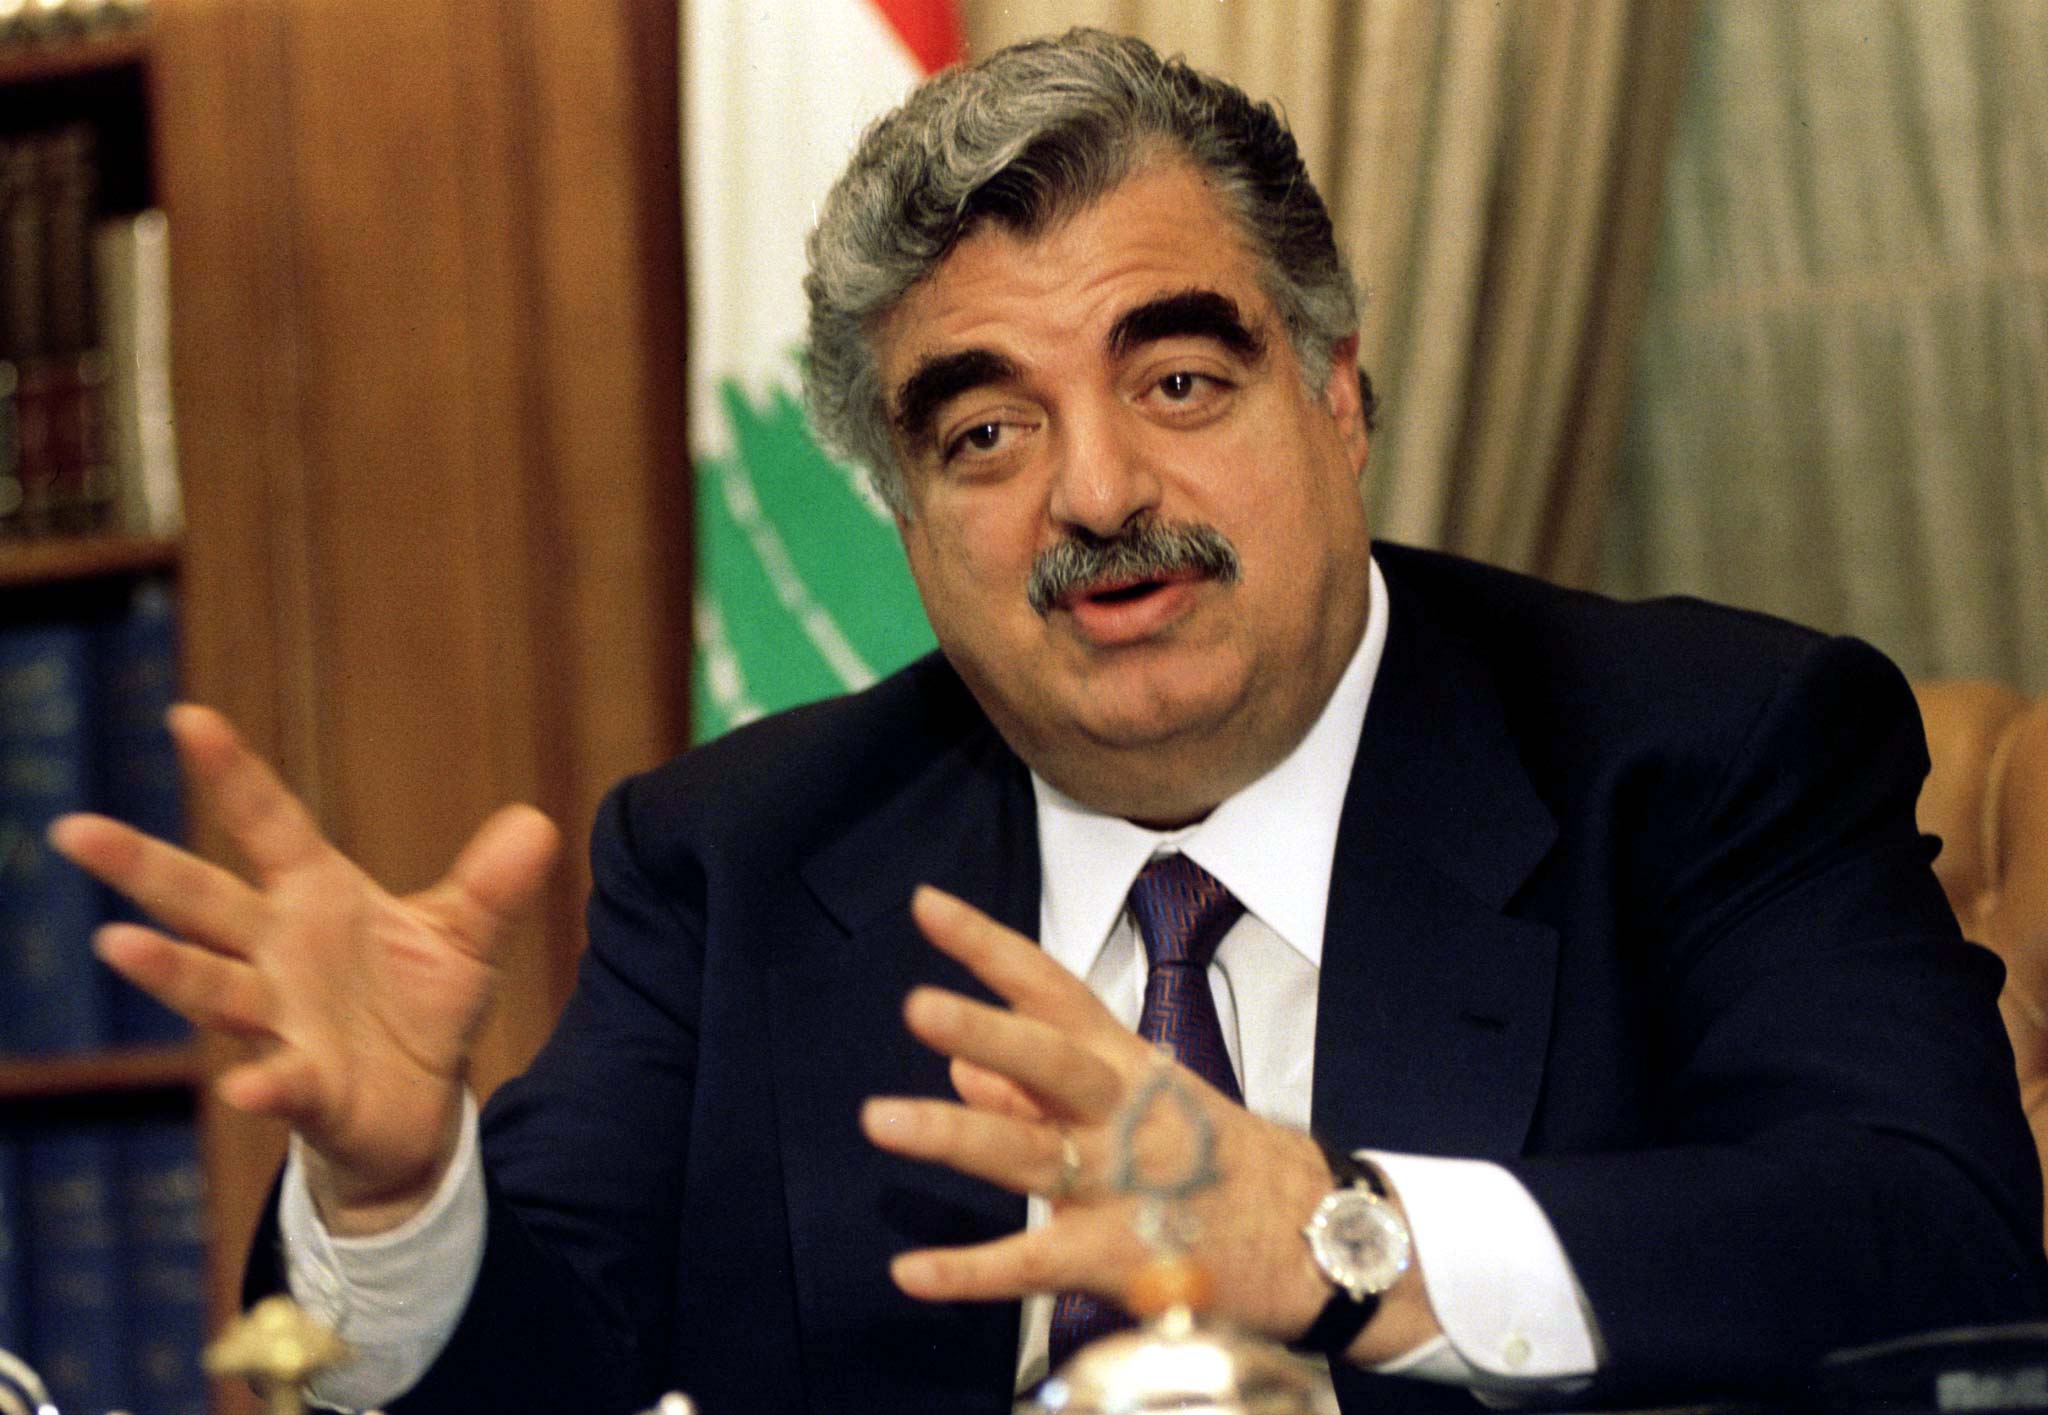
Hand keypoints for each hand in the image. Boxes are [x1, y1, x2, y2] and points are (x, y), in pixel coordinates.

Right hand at [48, 705, 558, 1233]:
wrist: (415, 1109)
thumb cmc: (418, 1007)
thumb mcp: (465, 935)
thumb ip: (493, 885)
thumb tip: (539, 822)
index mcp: (315, 898)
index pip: (268, 824)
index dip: (232, 774)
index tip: (188, 715)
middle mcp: (280, 954)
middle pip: (204, 901)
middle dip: (142, 867)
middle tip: (73, 827)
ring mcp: (283, 1023)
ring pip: (215, 989)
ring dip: (169, 968)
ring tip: (120, 943)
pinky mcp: (308, 1089)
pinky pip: (282, 1084)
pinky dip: (264, 1086)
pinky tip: (244, 1090)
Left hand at [860, 886, 1438, 1362]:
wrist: (1314, 1238)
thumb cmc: (1212, 1161)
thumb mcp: (1139, 1104)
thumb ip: (1036, 1092)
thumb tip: (961, 1064)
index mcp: (1127, 1064)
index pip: (1054, 990)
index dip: (990, 947)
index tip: (926, 904)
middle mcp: (1124, 1114)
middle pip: (1051, 1063)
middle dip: (987, 1031)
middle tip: (917, 1006)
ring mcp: (1124, 1185)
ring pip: (1033, 1155)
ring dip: (956, 1136)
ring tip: (879, 1118)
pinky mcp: (1122, 1258)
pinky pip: (1036, 1264)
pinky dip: (972, 1270)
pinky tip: (909, 1271)